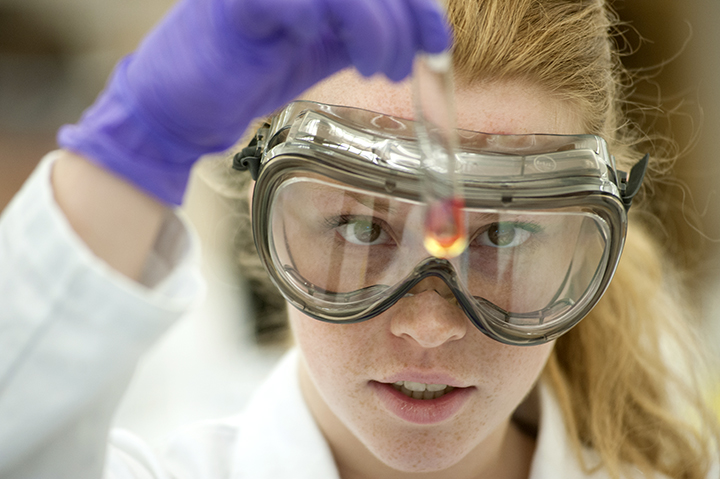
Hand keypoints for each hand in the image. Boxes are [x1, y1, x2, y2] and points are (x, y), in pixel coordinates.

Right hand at [58, 0, 449, 204]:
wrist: (182, 108)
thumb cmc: (249, 73)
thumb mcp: (320, 48)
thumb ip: (361, 33)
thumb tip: (419, 34)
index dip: (416, 6)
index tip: (438, 41)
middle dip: (400, 22)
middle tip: (397, 68)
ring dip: (374, 27)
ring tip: (375, 69)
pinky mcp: (237, 5)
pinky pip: (295, 1)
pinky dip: (322, 22)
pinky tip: (333, 51)